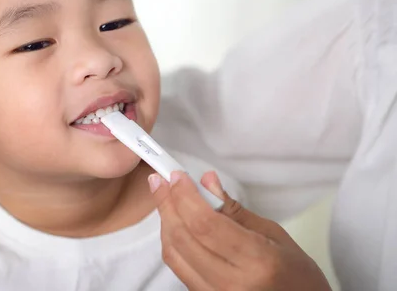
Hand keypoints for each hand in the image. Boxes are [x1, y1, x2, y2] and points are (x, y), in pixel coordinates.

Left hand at [150, 171, 330, 290]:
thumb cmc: (296, 275)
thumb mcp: (274, 234)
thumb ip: (233, 209)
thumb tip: (206, 181)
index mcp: (257, 262)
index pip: (206, 224)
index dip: (185, 196)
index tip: (176, 176)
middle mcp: (233, 284)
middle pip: (183, 237)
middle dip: (167, 204)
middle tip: (161, 181)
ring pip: (174, 253)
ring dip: (166, 221)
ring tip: (166, 198)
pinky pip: (178, 267)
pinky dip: (173, 240)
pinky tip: (175, 223)